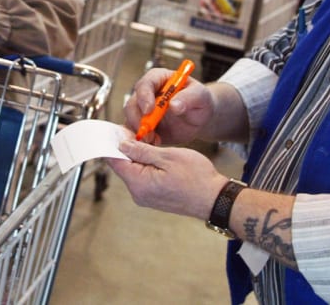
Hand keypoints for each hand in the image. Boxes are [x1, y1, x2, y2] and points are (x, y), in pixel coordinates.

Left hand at [106, 141, 226, 219]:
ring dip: (140, 156)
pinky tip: (159, 157)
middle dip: (129, 148)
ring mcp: (146, 197)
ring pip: (134, 171)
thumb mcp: (168, 156)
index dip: (115, 143)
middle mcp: (138, 194)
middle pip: (123, 166)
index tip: (121, 130)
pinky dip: (147, 166)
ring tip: (154, 144)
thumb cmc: (196, 178)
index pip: (114, 161)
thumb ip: (142, 151)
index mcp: (139, 183)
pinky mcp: (154, 197)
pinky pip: (143, 178)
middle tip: (142, 133)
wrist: (215, 199)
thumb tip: (122, 145)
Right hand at [124, 68, 212, 144]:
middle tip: (149, 132)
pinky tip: (154, 144)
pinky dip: (141, 140)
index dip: (144, 96)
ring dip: (139, 131)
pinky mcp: (143, 125)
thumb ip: (189, 97)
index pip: (145, 84)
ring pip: (131, 120)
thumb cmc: (200, 101)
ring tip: (154, 141)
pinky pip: (135, 132)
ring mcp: (142, 110)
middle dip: (138, 119)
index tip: (149, 110)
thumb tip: (173, 105)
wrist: (200, 118)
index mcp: (158, 79)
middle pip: (132, 103)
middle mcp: (146, 93)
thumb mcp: (200, 96)